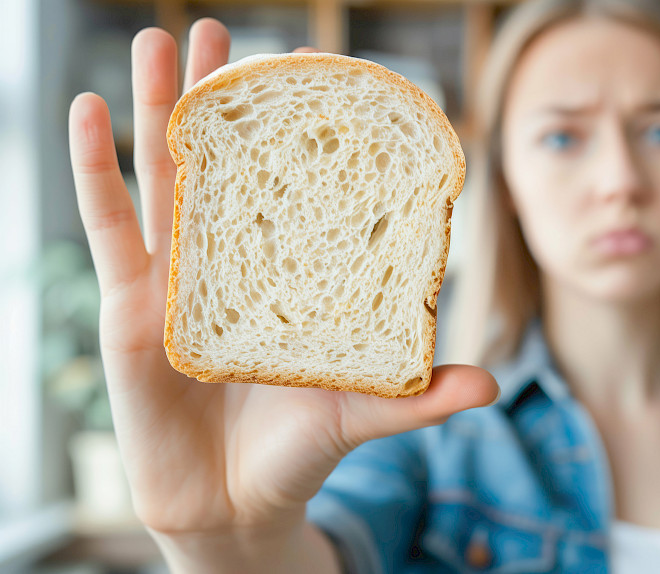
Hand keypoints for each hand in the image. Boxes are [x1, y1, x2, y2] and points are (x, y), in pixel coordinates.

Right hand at [68, 18, 498, 536]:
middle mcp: (234, 263)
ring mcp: (179, 276)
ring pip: (166, 179)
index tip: (306, 76)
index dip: (295, 134)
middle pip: (225, 167)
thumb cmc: (300, 449)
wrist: (233, 504)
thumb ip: (419, 397)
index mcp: (290, 273)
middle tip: (221, 35)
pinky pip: (110, 226)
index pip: (293, 189)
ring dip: (158, 109)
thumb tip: (491, 386)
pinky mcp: (131, 303)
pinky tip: (90, 111)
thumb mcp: (362, 411)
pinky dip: (95, 169)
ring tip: (156, 40)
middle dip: (219, 99)